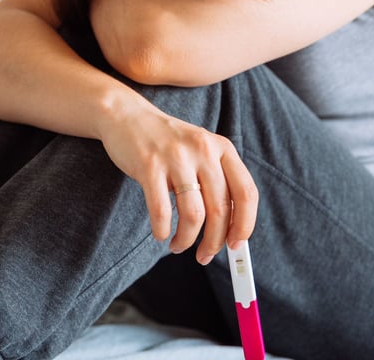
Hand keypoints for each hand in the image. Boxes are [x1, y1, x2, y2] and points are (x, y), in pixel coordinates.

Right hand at [98, 98, 257, 264]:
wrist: (127, 117)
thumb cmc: (168, 144)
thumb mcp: (200, 152)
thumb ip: (217, 183)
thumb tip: (230, 231)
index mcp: (222, 148)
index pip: (246, 193)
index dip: (244, 224)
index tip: (236, 246)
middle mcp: (203, 150)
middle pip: (220, 209)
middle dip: (214, 242)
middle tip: (204, 256)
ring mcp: (176, 157)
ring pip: (193, 214)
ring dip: (187, 240)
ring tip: (178, 246)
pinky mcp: (149, 165)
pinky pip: (161, 210)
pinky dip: (162, 230)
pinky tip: (161, 233)